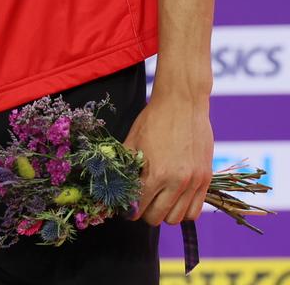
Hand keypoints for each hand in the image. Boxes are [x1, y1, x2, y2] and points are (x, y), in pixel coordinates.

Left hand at [125, 90, 213, 224]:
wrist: (183, 104)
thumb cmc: (153, 120)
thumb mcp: (132, 141)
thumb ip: (125, 166)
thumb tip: (116, 185)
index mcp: (156, 173)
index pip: (139, 207)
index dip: (129, 209)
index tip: (126, 206)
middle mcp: (177, 182)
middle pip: (158, 217)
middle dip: (145, 213)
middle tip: (140, 204)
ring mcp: (194, 182)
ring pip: (178, 218)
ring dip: (165, 214)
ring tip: (157, 202)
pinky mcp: (206, 179)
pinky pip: (196, 210)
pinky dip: (183, 210)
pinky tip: (174, 199)